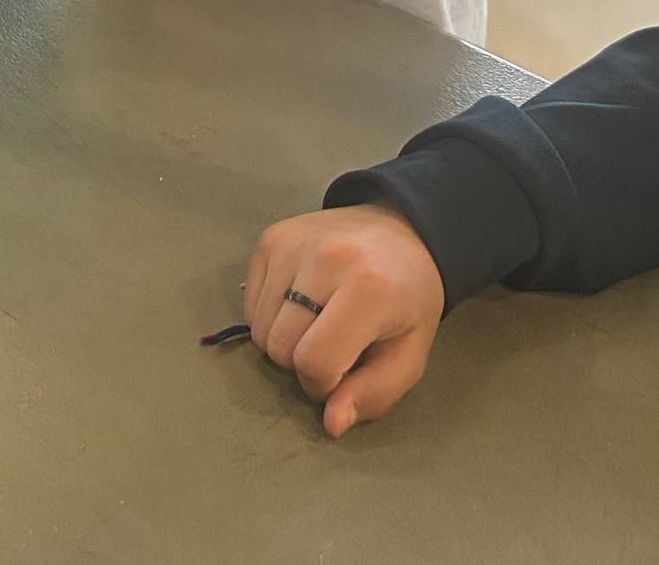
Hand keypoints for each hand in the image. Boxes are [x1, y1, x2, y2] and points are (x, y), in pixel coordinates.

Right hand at [242, 204, 445, 436]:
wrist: (401, 233)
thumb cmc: (408, 300)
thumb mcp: (408, 355)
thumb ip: (374, 395)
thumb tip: (331, 424)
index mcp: (368, 290)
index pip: (314, 361)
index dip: (322, 385)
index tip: (340, 377)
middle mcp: (325, 258)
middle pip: (281, 346)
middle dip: (301, 364)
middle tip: (330, 348)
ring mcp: (292, 243)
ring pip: (259, 327)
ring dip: (282, 341)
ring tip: (315, 325)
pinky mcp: (271, 237)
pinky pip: (250, 302)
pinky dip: (268, 317)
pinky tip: (298, 304)